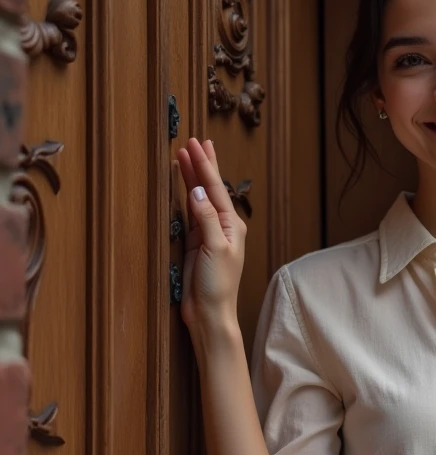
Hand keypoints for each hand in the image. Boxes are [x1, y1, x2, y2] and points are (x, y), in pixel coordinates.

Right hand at [176, 138, 246, 331]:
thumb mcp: (214, 249)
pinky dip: (186, 196)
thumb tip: (196, 191)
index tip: (196, 144)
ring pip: (199, 198)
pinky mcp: (197, 243)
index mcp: (232, 225)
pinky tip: (184, 186)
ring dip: (193, 177)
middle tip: (193, 141)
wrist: (210, 312)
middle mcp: (223, 226)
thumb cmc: (218, 285)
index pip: (215, 189)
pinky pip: (191, 213)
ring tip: (186, 156)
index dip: (205, 166)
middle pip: (209, 189)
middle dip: (201, 165)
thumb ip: (206, 219)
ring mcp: (209, 233)